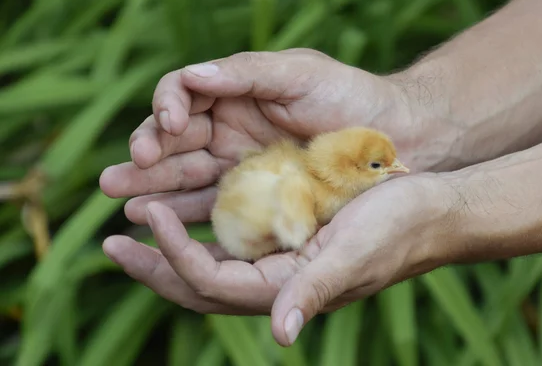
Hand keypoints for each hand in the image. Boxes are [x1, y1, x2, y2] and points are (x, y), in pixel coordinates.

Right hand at [99, 48, 411, 224]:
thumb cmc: (349, 97)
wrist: (394, 139)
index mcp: (234, 92)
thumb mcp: (299, 73)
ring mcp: (237, 165)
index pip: (183, 97)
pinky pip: (210, 205)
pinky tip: (157, 221)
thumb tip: (190, 77)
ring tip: (121, 204)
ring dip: (151, 191)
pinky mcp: (253, 197)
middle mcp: (228, 128)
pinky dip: (184, 213)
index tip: (168, 125)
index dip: (166, 110)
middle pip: (172, 142)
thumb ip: (245, 72)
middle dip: (142, 159)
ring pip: (183, 177)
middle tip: (114, 179)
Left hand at [102, 173, 450, 345]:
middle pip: (199, 284)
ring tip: (135, 227)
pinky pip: (232, 242)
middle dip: (153, 266)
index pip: (213, 282)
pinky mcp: (288, 241)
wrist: (428, 208)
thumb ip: (314, 290)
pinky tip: (186, 212)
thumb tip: (282, 336)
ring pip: (209, 264)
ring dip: (168, 249)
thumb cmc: (398, 226)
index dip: (174, 253)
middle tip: (111, 243)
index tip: (147, 216)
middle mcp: (277, 283)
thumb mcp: (354, 253)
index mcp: (287, 289)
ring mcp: (280, 264)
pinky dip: (200, 231)